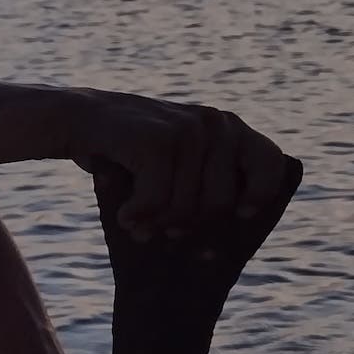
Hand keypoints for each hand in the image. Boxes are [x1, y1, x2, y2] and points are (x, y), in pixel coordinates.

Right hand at [62, 90, 292, 243]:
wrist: (79, 121)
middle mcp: (216, 123)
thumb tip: (256, 213)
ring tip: (138, 222)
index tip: (240, 216)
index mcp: (231, 129)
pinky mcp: (158, 140)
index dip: (260, 196)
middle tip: (165, 232)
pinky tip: (125, 215)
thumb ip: (219, 181)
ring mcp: (189, 129)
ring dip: (157, 225)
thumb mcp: (183, 166)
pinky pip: (158, 202)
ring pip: (187, 208)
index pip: (273, 165)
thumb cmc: (136, 157)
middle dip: (191, 228)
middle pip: (222, 203)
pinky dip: (138, 216)